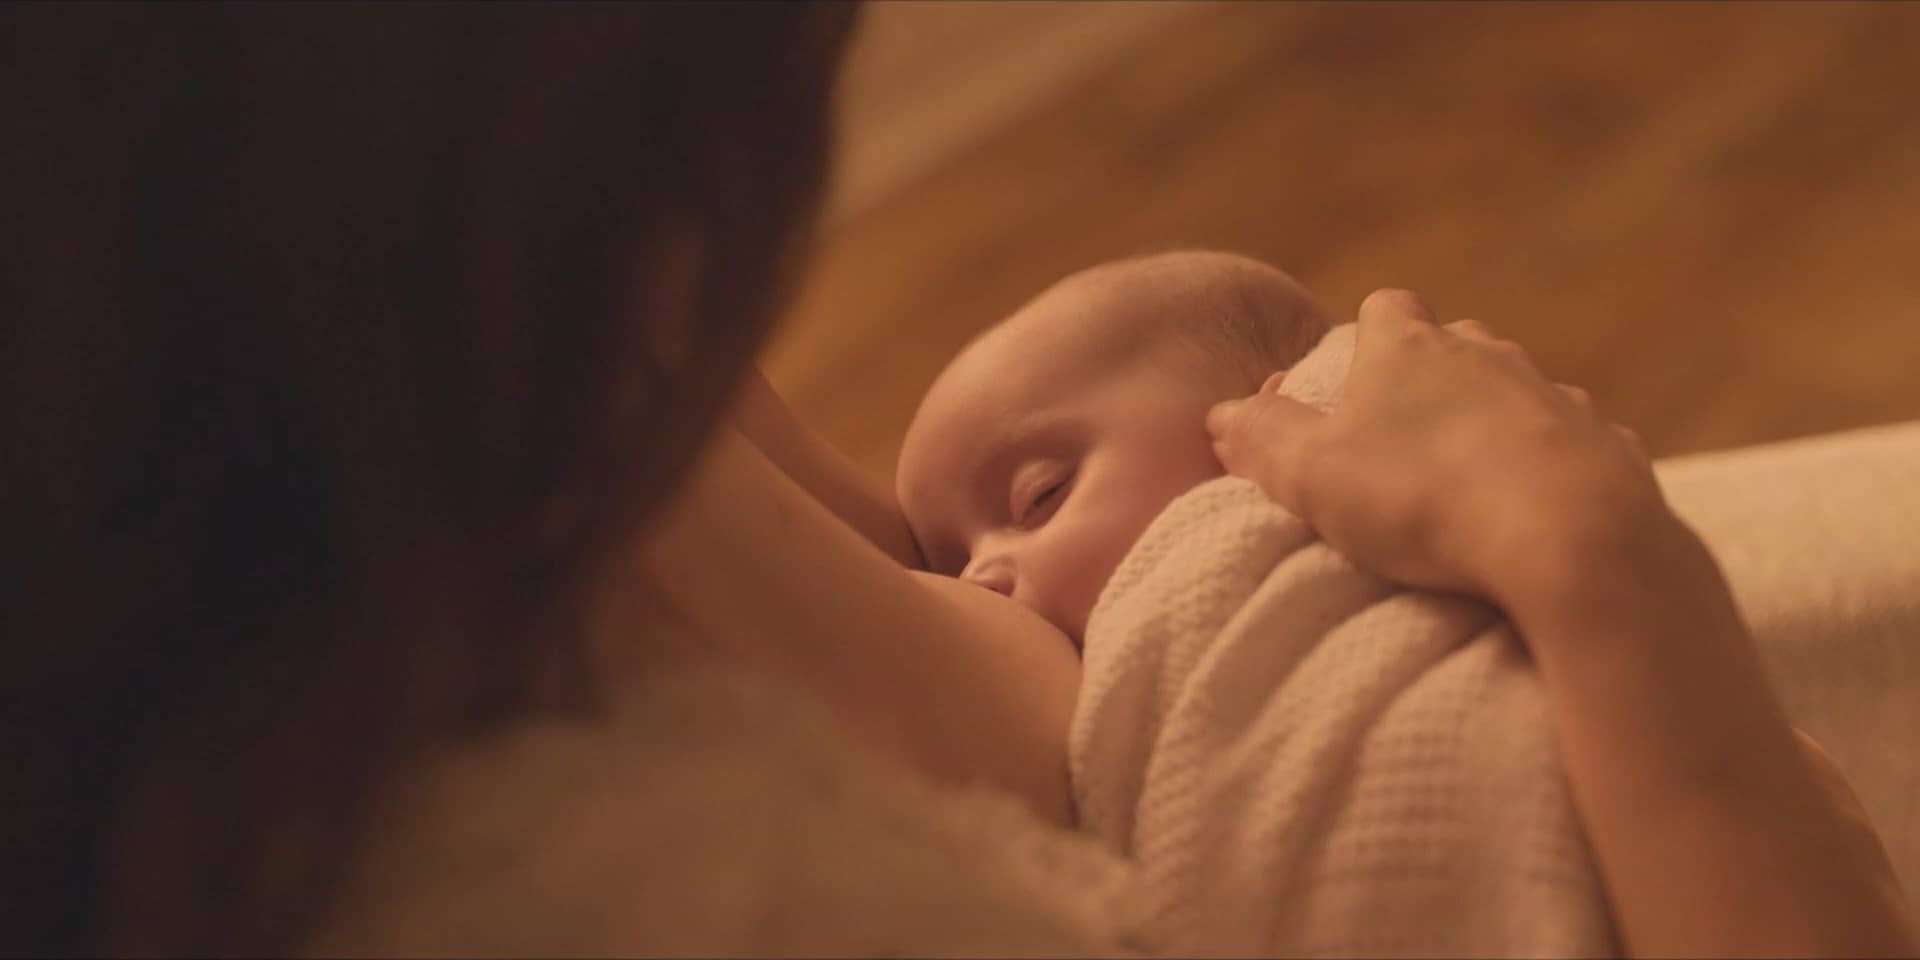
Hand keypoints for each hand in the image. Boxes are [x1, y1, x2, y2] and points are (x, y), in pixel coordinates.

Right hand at [1206, 288, 1673, 602]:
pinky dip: (1549, 469)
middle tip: (1401, 445)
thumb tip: (1222, 415)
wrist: (1568, 535)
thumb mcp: (1309, 474)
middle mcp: (1488, 353)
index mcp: (1410, 347)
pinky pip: (1571, 445)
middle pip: (1454, 345)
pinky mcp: (1606, 446)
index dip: (1366, 337)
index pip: (1385, 306)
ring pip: (1516, 393)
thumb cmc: (1422, 498)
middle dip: (1430, 381)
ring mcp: (1554, 395)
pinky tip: (1534, 514)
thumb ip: (1260, 438)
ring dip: (1492, 426)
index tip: (1350, 384)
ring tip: (1469, 486)